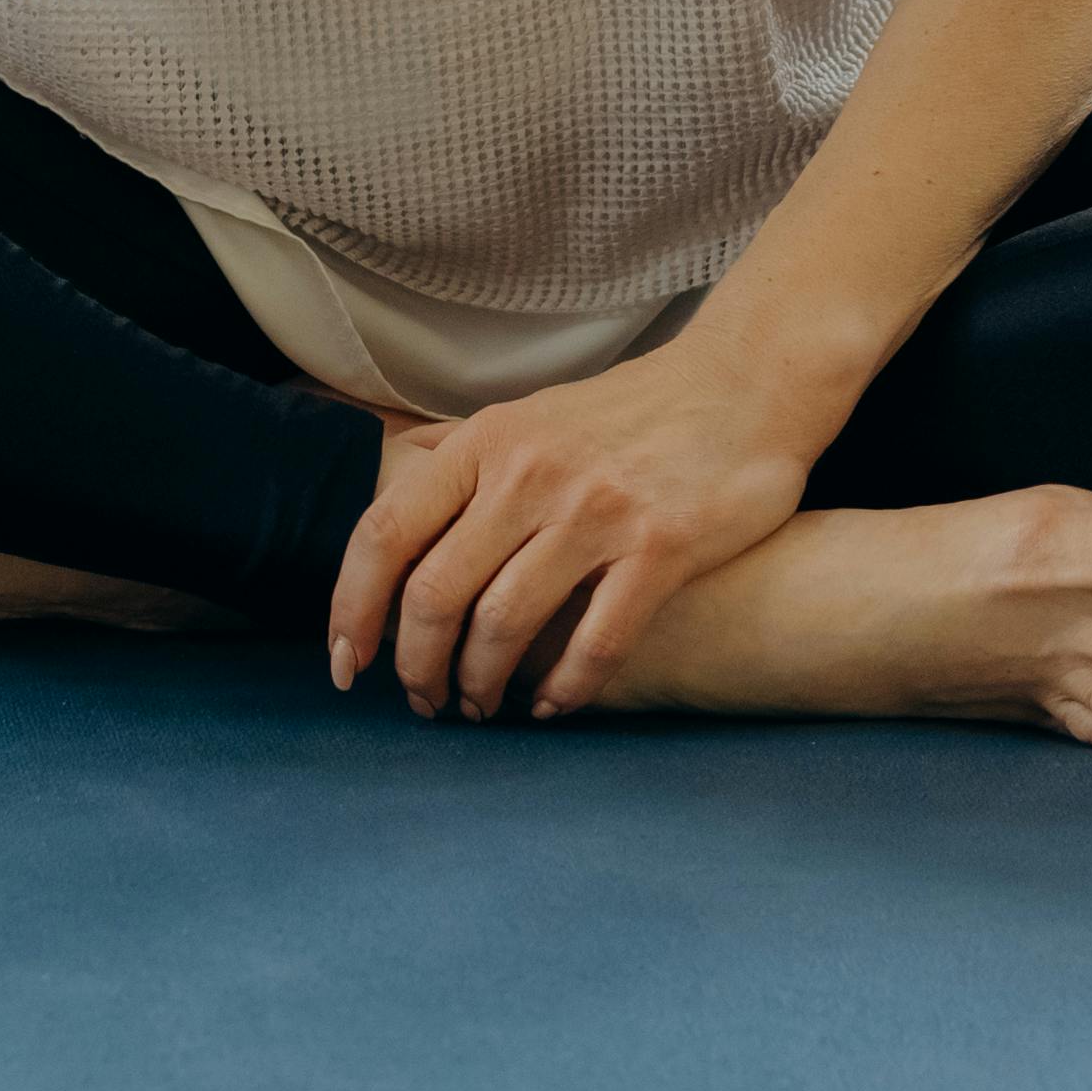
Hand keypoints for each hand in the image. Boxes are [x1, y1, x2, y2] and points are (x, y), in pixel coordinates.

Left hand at [327, 358, 818, 722]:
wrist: (745, 384)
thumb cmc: (629, 411)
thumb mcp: (529, 413)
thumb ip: (460, 452)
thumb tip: (387, 470)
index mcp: (485, 442)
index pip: (385, 534)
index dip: (352, 609)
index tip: (346, 664)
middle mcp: (529, 474)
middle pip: (434, 594)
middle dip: (416, 666)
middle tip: (424, 701)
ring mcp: (595, 512)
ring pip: (504, 626)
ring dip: (481, 684)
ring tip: (482, 705)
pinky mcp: (661, 548)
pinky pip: (594, 643)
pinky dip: (563, 690)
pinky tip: (552, 706)